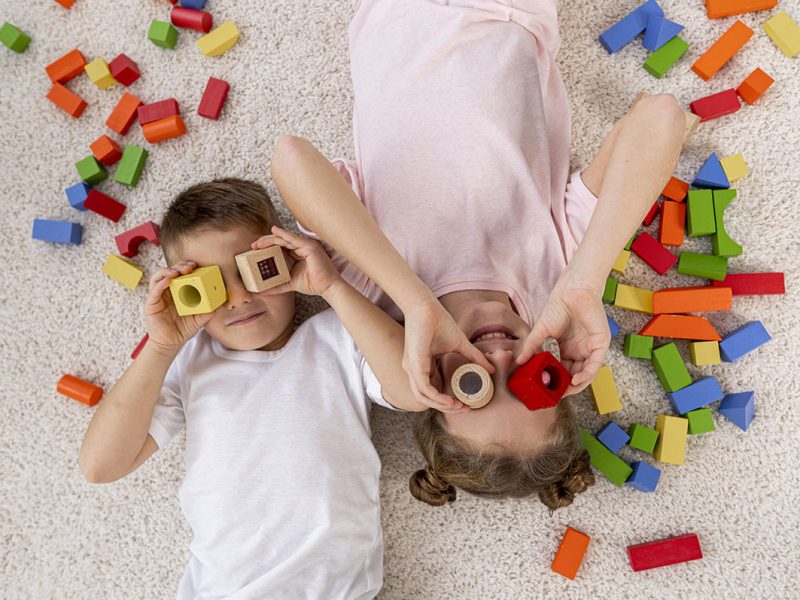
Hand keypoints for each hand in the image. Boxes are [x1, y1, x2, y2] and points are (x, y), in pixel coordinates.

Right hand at [144, 260, 215, 354]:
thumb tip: (217, 308)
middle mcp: (167, 291)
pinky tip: (169, 280)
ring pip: (159, 277)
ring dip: (168, 271)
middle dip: (179, 266)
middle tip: (190, 266)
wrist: (169, 344)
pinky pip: (154, 290)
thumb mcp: (198, 320)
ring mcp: (158, 296)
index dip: (187, 267)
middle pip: (170, 272)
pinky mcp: (151, 303)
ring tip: (178, 271)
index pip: (180, 274)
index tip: (197, 265)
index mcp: (177, 292)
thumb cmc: (182, 330)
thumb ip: (207, 313)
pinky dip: (161, 283)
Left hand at [252, 226, 341, 296]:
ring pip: (285, 239)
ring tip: (259, 242)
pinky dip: (283, 234)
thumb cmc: (314, 284)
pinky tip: (274, 232)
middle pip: (281, 241)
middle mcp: (302, 247)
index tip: (255, 250)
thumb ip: (277, 286)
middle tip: (253, 245)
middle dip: (266, 242)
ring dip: (270, 239)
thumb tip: (261, 291)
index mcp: (299, 253)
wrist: (328, 287)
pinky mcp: (309, 246)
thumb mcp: (290, 284)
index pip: (281, 247)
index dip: (268, 247)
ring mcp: (306, 245)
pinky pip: (293, 239)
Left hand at [402, 300, 495, 413]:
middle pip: (426, 400)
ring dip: (442, 406)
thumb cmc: (438, 321)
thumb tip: (491, 369)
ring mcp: (412, 369)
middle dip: (447, 408)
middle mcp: (414, 370)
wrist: (426, 306)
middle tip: (464, 408)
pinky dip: (437, 398)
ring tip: (458, 406)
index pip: (431, 392)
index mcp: (421, 366)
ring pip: (423, 398)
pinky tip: (450, 400)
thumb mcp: (460, 344)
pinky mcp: (414, 365)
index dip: (447, 401)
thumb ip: (474, 357)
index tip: (465, 403)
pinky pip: (424, 389)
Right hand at [515, 273, 609, 395]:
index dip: (556, 381)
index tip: (547, 390)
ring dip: (577, 385)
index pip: (563, 370)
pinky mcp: (601, 344)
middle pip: (576, 375)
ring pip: (587, 373)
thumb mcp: (540, 331)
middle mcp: (581, 351)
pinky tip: (576, 381)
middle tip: (555, 395)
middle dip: (566, 387)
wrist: (572, 291)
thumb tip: (518, 361)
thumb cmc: (558, 306)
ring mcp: (592, 348)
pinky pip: (595, 364)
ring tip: (565, 391)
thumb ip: (531, 347)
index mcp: (568, 349)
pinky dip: (586, 375)